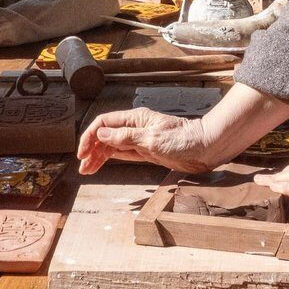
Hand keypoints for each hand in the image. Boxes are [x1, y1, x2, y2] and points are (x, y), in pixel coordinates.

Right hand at [77, 108, 210, 174]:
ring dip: (98, 156)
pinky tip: (102, 165)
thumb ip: (126, 137)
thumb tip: (101, 134)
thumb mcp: (152, 139)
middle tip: (82, 167)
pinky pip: (123, 154)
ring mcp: (140, 140)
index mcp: (135, 119)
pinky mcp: (146, 151)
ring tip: (87, 170)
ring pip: (112, 146)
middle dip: (91, 149)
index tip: (83, 153)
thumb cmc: (183, 139)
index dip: (90, 137)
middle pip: (105, 136)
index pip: (104, 124)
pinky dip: (110, 159)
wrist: (205, 148)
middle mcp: (135, 128)